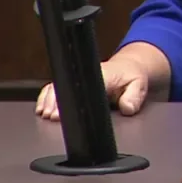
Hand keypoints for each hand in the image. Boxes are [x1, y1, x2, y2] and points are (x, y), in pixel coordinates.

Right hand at [35, 56, 149, 120]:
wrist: (128, 66)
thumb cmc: (132, 76)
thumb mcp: (139, 86)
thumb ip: (134, 97)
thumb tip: (127, 108)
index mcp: (102, 75)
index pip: (82, 87)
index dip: (70, 100)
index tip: (60, 112)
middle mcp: (86, 75)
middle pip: (65, 87)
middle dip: (55, 103)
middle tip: (50, 117)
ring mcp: (78, 77)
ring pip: (57, 86)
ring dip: (48, 100)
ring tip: (44, 114)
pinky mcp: (74, 80)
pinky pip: (56, 87)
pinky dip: (47, 97)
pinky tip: (42, 108)